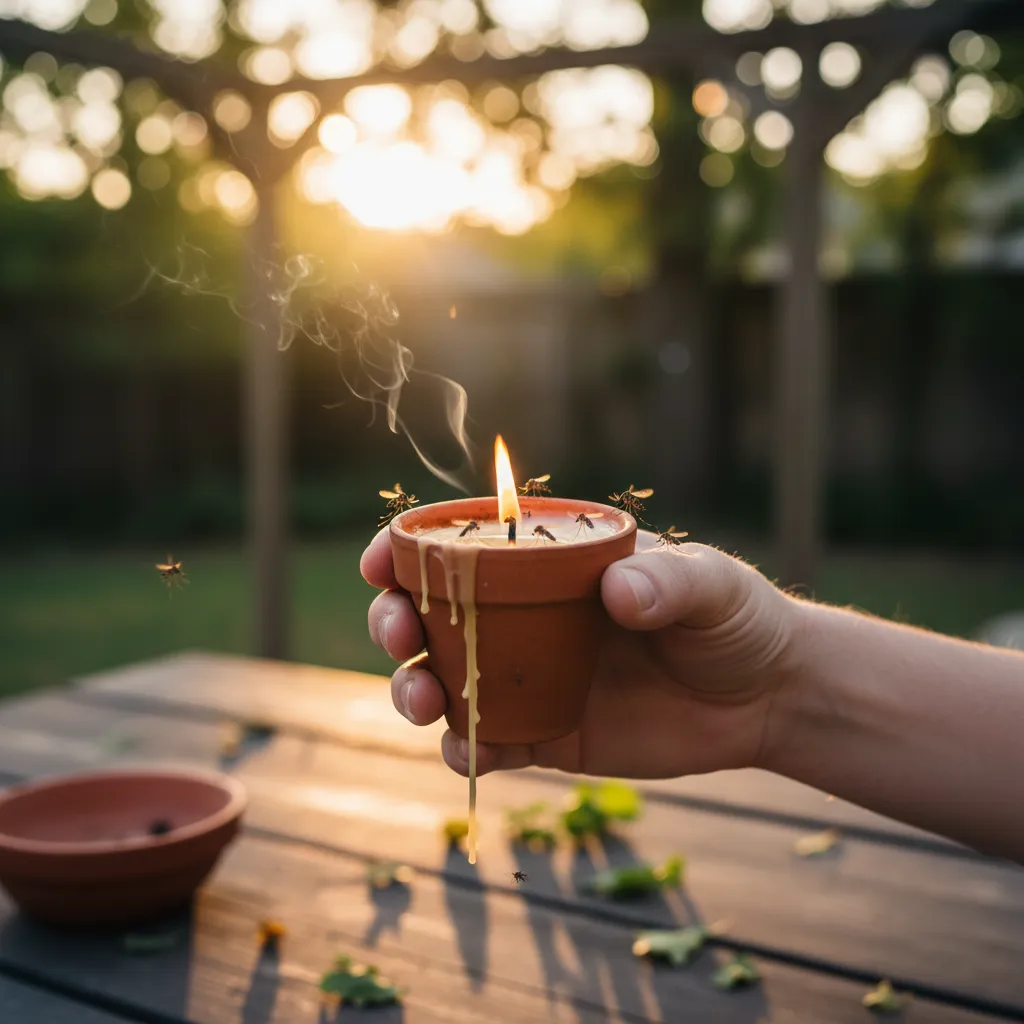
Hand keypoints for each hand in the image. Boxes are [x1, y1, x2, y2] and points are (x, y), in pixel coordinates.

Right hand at [361, 530, 802, 780]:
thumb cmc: (733, 617)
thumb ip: (668, 581)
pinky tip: (468, 750)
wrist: (763, 697)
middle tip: (397, 631)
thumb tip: (618, 593)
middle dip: (393, 619)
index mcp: (549, 561)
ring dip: (413, 687)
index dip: (410, 548)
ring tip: (425, 701)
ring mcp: (529, 676)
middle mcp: (524, 615)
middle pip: (431, 613)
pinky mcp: (545, 733)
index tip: (382, 559)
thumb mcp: (710, 584)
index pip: (464, 545)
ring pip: (444, 679)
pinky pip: (488, 742)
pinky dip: (466, 748)